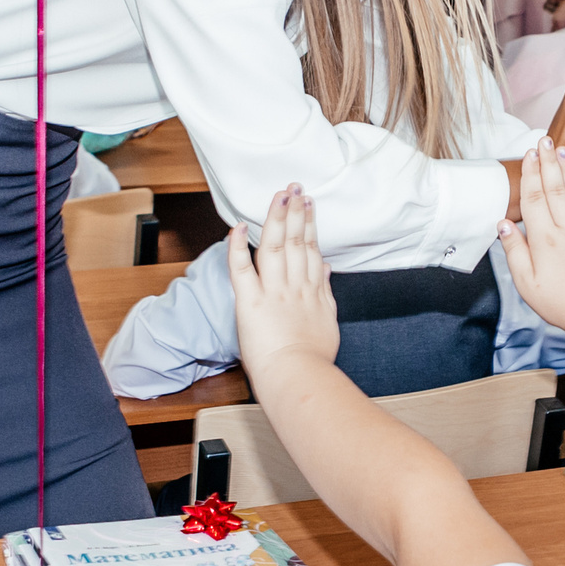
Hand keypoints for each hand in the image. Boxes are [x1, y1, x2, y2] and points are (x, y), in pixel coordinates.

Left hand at [227, 188, 340, 377]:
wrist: (299, 377)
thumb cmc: (314, 359)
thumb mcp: (329, 322)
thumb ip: (326, 293)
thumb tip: (325, 270)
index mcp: (312, 292)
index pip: (310, 251)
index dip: (309, 225)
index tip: (309, 205)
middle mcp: (294, 286)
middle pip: (294, 242)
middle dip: (295, 212)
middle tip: (295, 188)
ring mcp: (273, 292)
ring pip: (274, 247)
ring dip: (276, 218)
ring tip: (280, 195)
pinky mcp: (250, 302)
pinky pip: (241, 269)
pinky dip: (237, 247)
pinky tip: (236, 227)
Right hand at [496, 141, 564, 335]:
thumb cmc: (561, 302)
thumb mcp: (526, 283)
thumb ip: (514, 251)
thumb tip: (503, 225)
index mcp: (544, 239)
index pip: (534, 199)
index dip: (530, 175)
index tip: (529, 154)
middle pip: (556, 189)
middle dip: (549, 162)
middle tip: (546, 140)